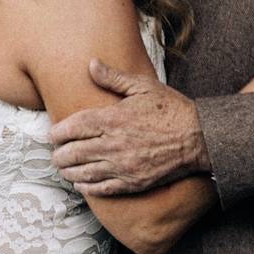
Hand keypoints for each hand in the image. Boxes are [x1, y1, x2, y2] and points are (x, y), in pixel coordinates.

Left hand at [50, 59, 210, 195]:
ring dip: (68, 172)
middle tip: (55, 154)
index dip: (57, 132)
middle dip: (59, 154)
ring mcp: (122, 166)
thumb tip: (91, 65)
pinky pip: (102, 188)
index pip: (73, 127)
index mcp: (113, 119)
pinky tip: (81, 184)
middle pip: (72, 153)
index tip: (53, 134)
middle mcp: (113, 144)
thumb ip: (114, 77)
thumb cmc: (173, 110)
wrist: (200, 138)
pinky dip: (87, 187)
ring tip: (64, 169)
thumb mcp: (144, 87)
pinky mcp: (133, 182)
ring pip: (83, 173)